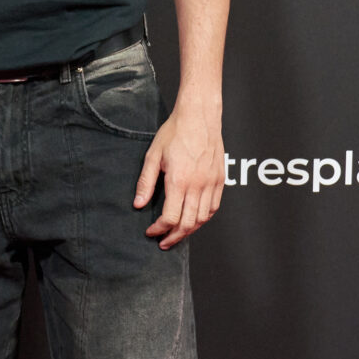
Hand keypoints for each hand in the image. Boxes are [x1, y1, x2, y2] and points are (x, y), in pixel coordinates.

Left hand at [135, 99, 222, 247]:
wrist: (199, 116)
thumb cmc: (175, 132)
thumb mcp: (153, 156)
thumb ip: (146, 183)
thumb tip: (138, 204)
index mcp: (179, 180)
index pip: (170, 218)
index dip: (159, 229)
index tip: (150, 231)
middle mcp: (198, 185)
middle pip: (188, 223)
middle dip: (174, 237)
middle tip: (163, 242)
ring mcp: (211, 183)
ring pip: (202, 218)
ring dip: (189, 230)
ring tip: (177, 234)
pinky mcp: (220, 179)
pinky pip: (214, 207)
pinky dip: (203, 218)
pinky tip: (193, 219)